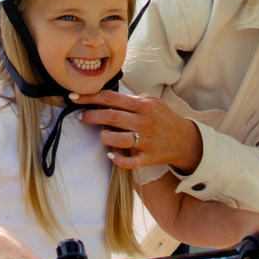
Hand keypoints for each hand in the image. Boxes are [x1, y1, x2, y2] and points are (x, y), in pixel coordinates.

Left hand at [69, 89, 202, 173]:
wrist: (185, 139)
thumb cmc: (163, 118)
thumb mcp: (151, 101)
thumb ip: (131, 99)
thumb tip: (105, 96)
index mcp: (143, 105)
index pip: (111, 98)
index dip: (90, 97)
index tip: (74, 97)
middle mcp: (144, 121)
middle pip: (112, 117)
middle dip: (92, 116)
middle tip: (82, 117)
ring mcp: (146, 141)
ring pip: (119, 139)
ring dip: (105, 137)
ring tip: (101, 135)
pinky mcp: (148, 157)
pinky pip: (130, 162)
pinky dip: (118, 160)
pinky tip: (111, 156)